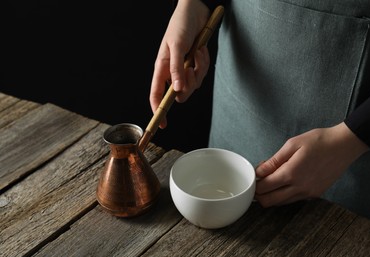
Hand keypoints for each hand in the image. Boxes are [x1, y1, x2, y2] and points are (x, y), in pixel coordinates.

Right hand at [149, 0, 210, 128]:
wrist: (196, 11)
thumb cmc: (180, 25)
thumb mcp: (176, 45)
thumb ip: (176, 68)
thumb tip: (176, 90)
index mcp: (162, 68)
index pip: (156, 94)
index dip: (158, 110)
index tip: (162, 124)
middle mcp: (172, 71)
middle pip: (180, 93)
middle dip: (189, 84)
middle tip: (191, 69)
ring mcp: (185, 69)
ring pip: (194, 84)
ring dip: (199, 69)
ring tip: (198, 53)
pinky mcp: (196, 64)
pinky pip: (202, 73)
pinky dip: (204, 63)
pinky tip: (201, 50)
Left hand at [254, 122, 369, 206]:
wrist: (344, 145)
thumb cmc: (318, 141)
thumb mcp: (292, 144)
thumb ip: (274, 161)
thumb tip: (259, 171)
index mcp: (291, 173)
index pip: (264, 188)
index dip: (255, 184)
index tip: (254, 177)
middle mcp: (299, 188)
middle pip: (270, 201)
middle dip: (260, 194)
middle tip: (259, 182)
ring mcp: (309, 193)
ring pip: (281, 203)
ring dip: (272, 195)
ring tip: (271, 180)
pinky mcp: (315, 194)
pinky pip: (294, 200)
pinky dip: (284, 195)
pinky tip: (285, 182)